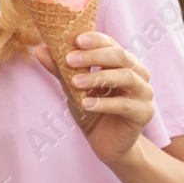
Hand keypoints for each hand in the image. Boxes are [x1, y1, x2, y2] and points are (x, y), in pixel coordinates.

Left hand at [32, 31, 153, 165]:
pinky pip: (124, 105)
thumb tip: (39, 50)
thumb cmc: (91, 109)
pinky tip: (85, 104)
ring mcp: (144, 93)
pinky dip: (103, 103)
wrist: (105, 142)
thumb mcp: (72, 87)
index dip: (95, 40)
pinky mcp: (144, 113)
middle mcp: (138, 73)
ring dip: (98, 77)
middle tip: (70, 59)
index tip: (75, 40)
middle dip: (94, 56)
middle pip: (120, 56)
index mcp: (123, 62)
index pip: (111, 43)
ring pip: (126, 77)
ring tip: (75, 82)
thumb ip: (59, 69)